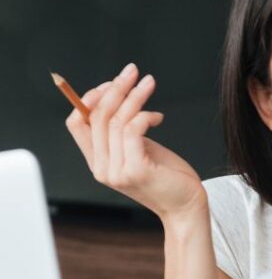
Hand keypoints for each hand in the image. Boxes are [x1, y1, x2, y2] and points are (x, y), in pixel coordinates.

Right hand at [64, 62, 205, 221]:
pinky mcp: (135, 170)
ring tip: (149, 82)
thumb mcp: (141, 150)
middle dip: (115, 88)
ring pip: (116, 120)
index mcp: (98, 162)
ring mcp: (116, 171)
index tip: (112, 83)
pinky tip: (158, 117)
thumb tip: (119, 98)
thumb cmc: (169, 177)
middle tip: (132, 71)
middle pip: (96, 116)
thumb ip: (125, 133)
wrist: (187, 207)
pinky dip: (145, 115)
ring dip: (134, 96)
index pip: (76, 123)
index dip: (90, 98)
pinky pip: (132, 130)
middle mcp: (102, 167)